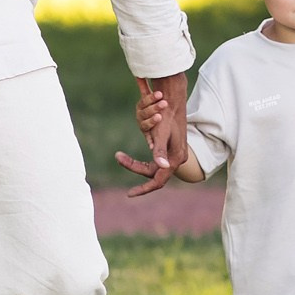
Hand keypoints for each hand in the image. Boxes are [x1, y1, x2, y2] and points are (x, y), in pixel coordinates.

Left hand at [126, 71, 189, 195]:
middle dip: (135, 168)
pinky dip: (143, 162)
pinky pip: (155, 163)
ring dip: (137, 165)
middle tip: (118, 158)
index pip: (158, 181)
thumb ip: (160, 150)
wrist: (175, 101)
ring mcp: (174, 156)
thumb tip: (162, 167)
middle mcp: (176, 159)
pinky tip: (133, 160)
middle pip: (153, 174)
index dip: (144, 189)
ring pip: (153, 168)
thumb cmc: (168, 116)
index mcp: (175, 159)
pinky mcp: (171, 151)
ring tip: (121, 157)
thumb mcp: (161, 133)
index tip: (128, 193)